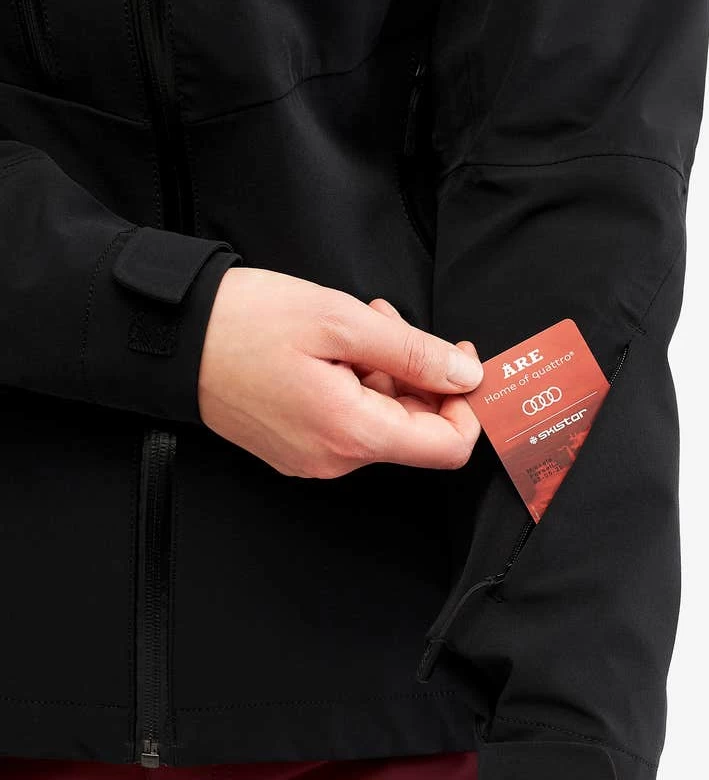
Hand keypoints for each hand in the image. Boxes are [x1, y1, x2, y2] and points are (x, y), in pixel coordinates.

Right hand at [197, 266, 482, 476]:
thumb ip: (414, 351)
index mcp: (352, 433)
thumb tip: (465, 375)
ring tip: (358, 323)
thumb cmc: (245, 324)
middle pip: (414, 430)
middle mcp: (335, 459)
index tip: (458, 361)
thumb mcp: (341, 321)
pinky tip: (335, 347)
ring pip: (381, 420)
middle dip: (417, 373)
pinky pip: (349, 421)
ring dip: (385, 370)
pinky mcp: (295, 447)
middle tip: (389, 321)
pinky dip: (357, 383)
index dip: (466, 405)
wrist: (172, 339)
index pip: (448, 448)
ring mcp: (312, 457)